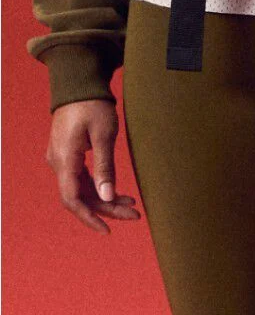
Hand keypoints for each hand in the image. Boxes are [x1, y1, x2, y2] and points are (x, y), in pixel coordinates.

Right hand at [45, 99, 140, 233]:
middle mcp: (59, 162)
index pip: (72, 200)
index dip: (89, 218)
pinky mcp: (70, 156)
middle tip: (135, 215)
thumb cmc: (92, 105)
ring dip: (107, 200)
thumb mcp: (103, 135)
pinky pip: (84, 180)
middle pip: (82, 198)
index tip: (108, 230)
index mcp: (65, 159)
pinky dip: (102, 188)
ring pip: (84, 190)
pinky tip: (120, 193)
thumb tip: (107, 197)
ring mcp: (63, 159)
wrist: (79, 83)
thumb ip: (105, 168)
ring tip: (132, 205)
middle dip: (108, 209)